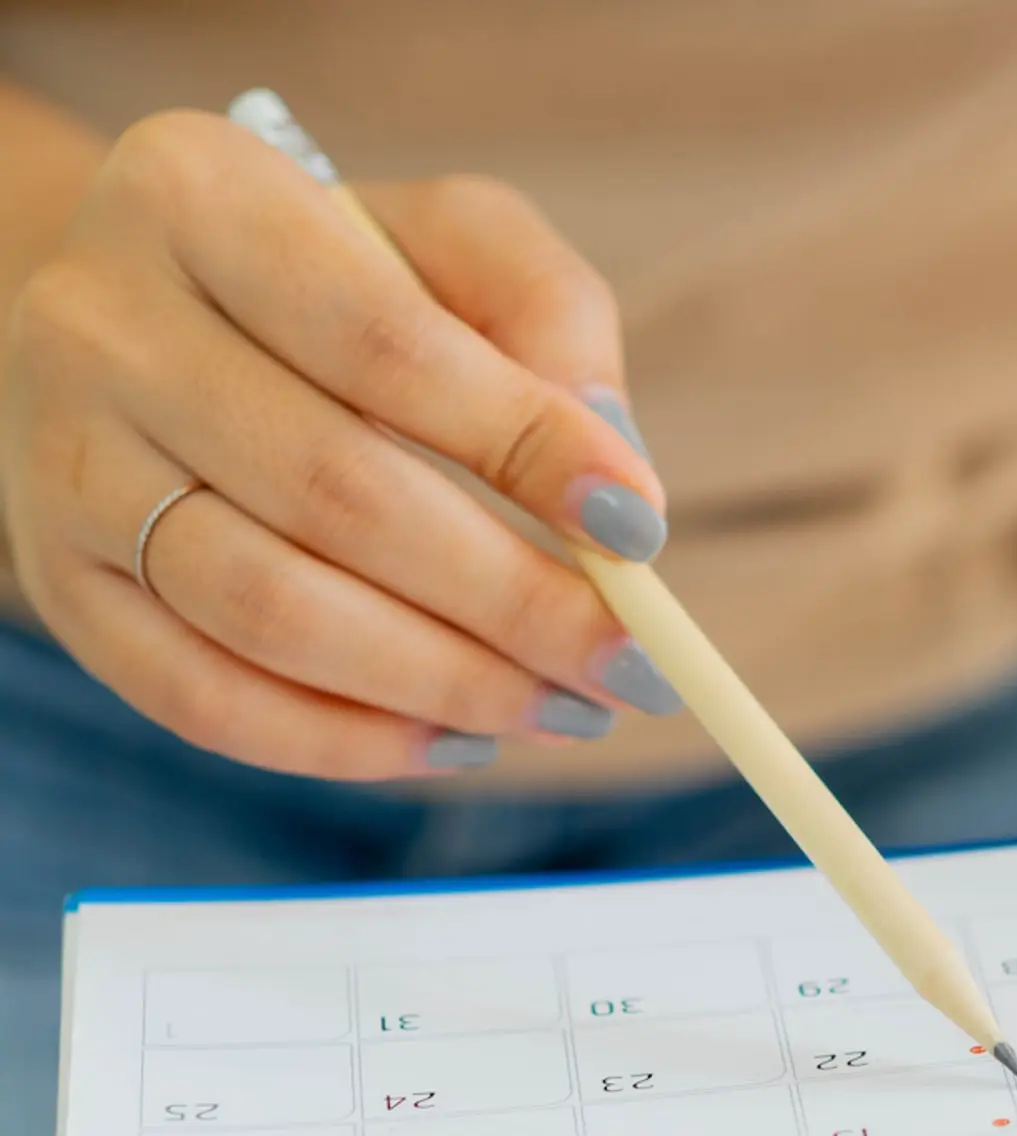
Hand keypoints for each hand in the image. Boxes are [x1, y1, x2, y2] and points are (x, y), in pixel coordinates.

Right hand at [0, 109, 677, 779]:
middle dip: (511, 601)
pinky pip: (202, 699)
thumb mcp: (447, 240)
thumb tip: (617, 474)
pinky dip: (345, 741)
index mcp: (201, 200)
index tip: (640, 529)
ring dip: (443, 684)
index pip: (384, 343)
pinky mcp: (63, 587)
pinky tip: (455, 738)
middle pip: (335, 494)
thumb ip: (546, 313)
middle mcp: (102, 327)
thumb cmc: (332, 277)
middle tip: (630, 663)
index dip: (524, 446)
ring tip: (563, 708)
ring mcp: (65, 466)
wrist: (132, 319)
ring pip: (269, 612)